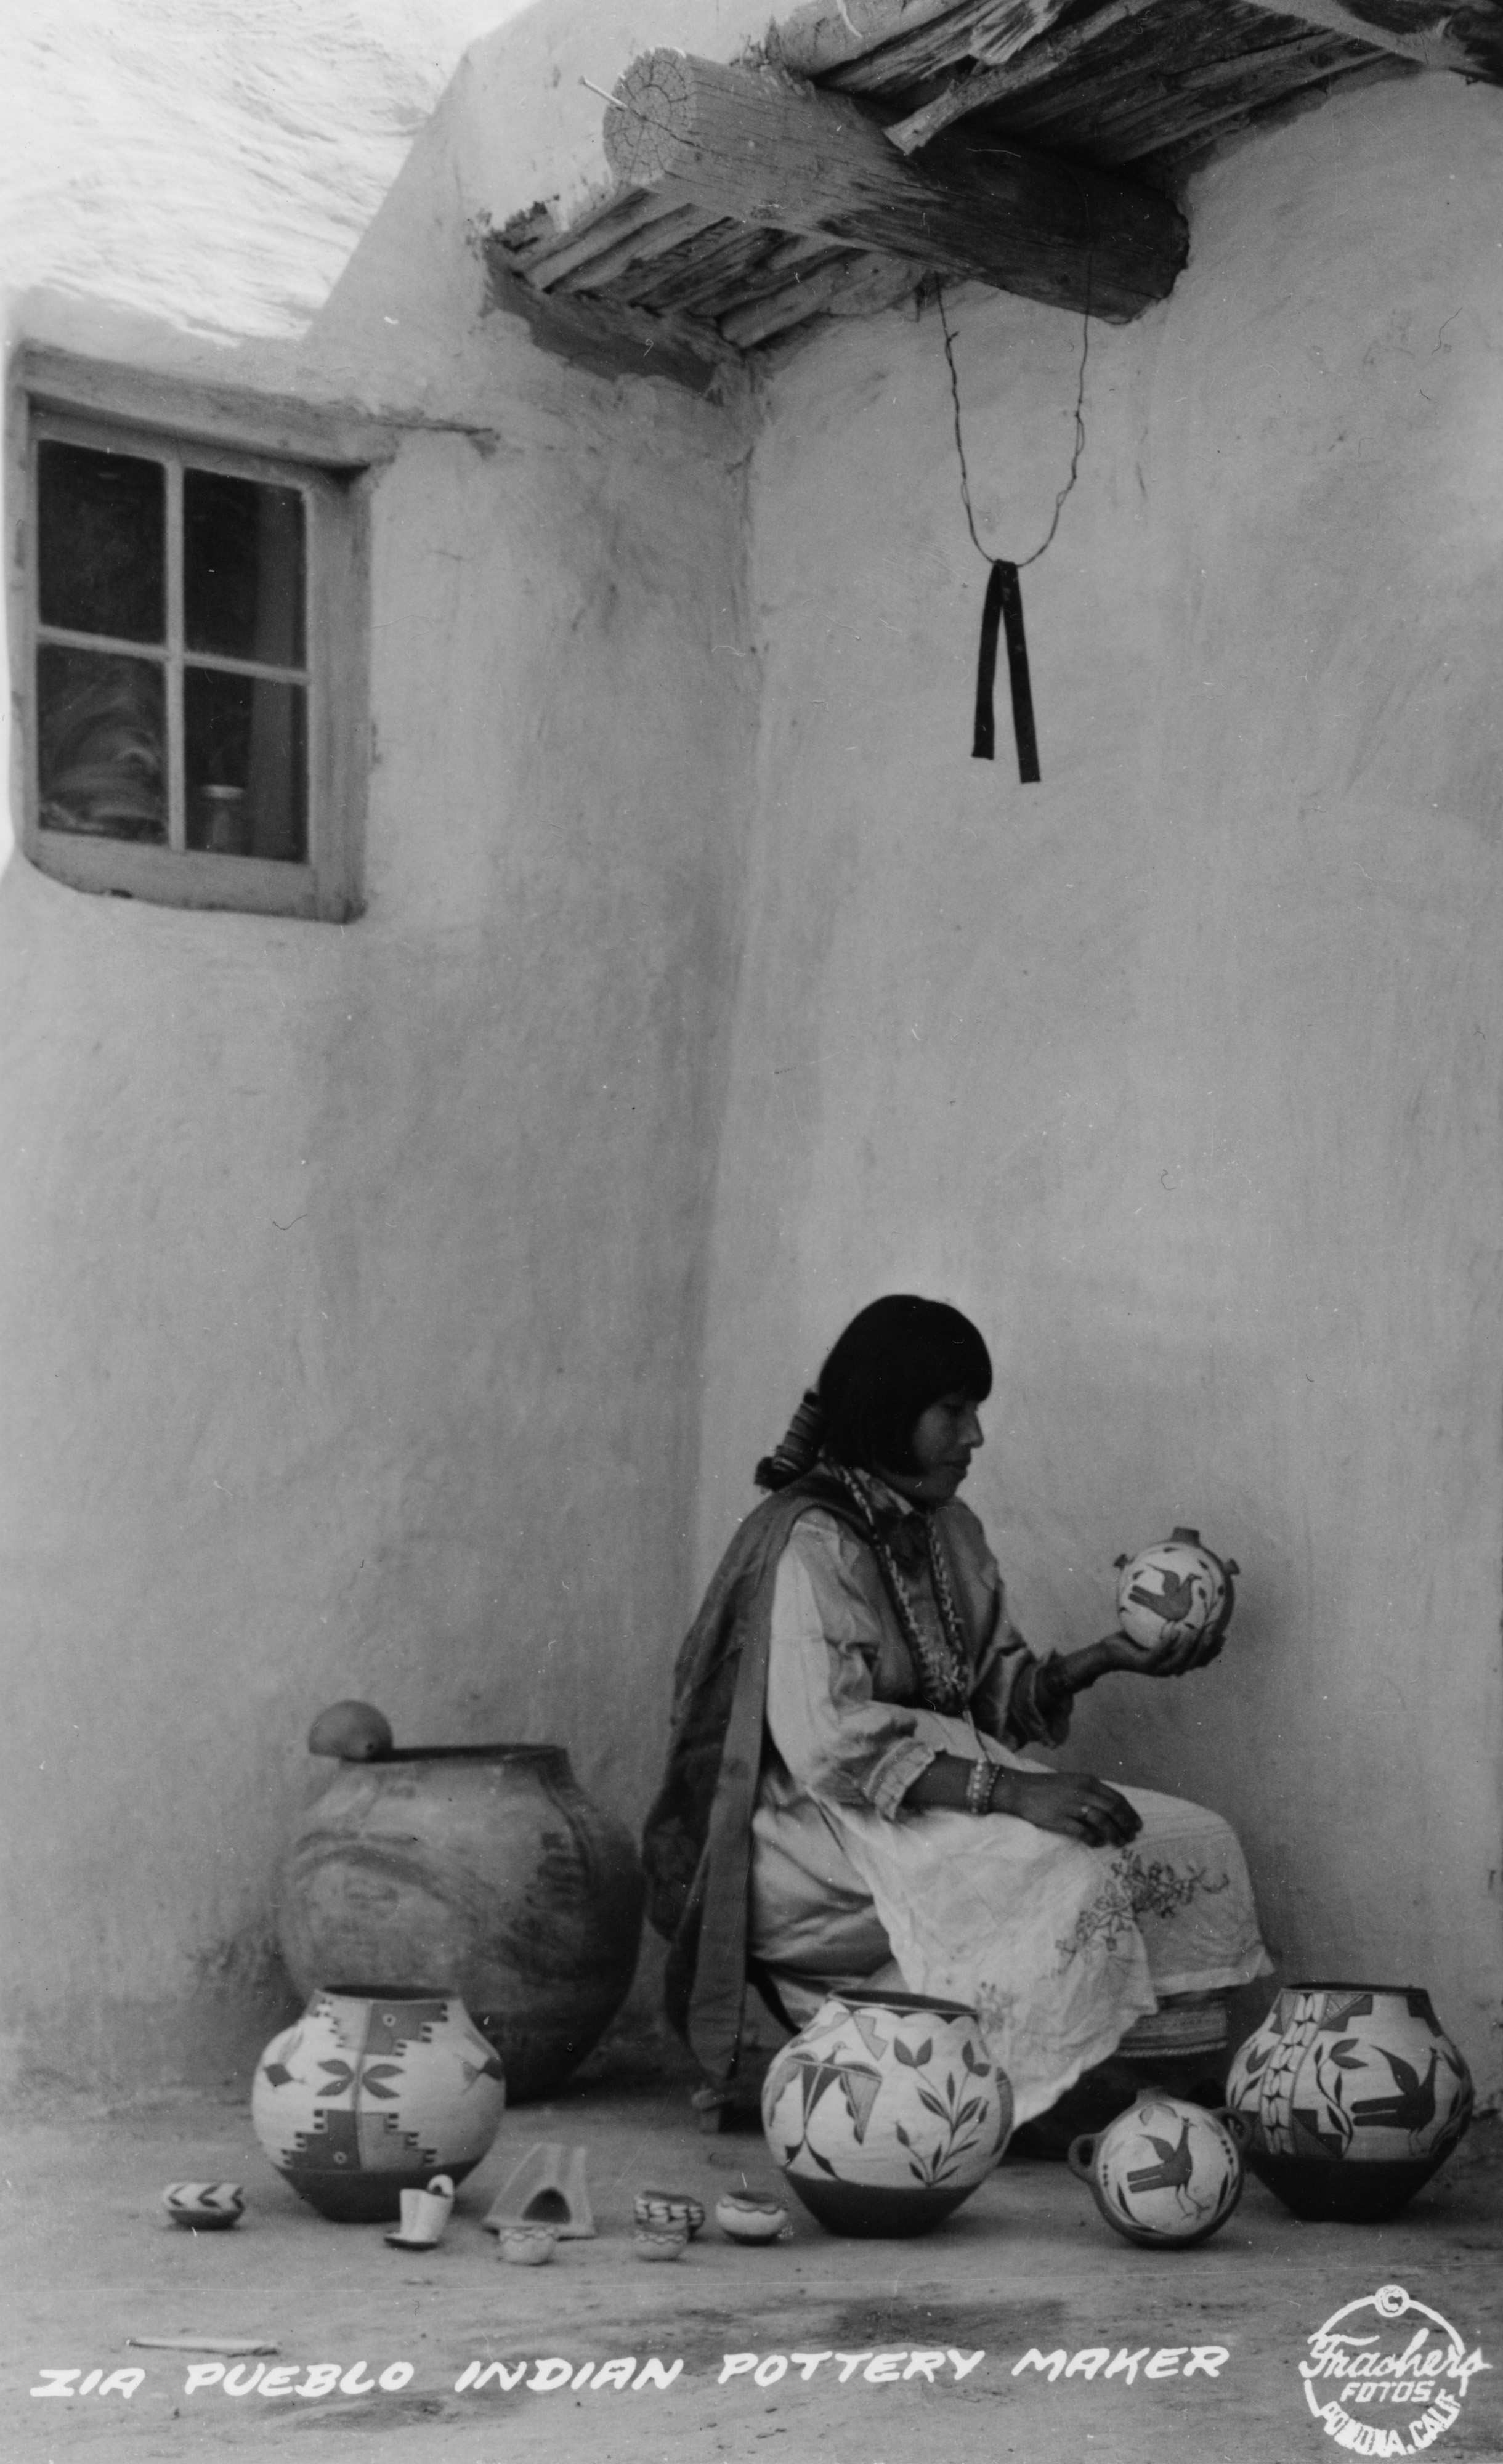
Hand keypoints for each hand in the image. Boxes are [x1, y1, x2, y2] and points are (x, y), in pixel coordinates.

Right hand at [990, 1765, 1141, 1848]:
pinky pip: (1084, 1832)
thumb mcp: (1073, 1782)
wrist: (1020, 1790)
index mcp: (1088, 1781)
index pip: (1117, 1798)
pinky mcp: (1060, 1819)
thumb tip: (1111, 1809)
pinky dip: (1094, 1840)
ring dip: (1115, 1834)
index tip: (1137, 1824)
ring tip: (1120, 1843)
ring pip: (1102, 1821)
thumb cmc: (1047, 1787)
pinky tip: (1098, 1844)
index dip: (1130, 1812)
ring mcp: (1072, 1806)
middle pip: (1114, 1810)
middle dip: (1127, 1825)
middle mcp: (1083, 1792)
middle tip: (1132, 1837)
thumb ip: (1091, 1791)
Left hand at [1098, 1618, 1229, 1677]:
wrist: (1109, 1652)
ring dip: (1190, 1647)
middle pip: (1193, 1662)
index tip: (1223, 1638)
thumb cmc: (1131, 1638)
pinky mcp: (1145, 1664)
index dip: (1212, 1652)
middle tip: (1214, 1633)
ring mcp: (1157, 1668)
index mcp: (1173, 1662)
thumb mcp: (1152, 1629)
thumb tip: (1177, 1598)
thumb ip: (1167, 1620)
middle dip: (1206, 1649)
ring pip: (1179, 1660)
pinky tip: (1174, 1632)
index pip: (1198, 1661)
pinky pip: (1159, 1653)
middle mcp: (1168, 1668)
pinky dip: (1167, 1644)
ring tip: (1199, 1632)